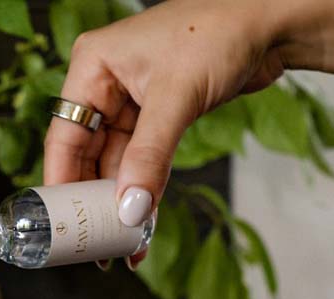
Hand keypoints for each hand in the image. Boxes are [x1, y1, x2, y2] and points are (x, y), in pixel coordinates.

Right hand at [43, 0, 288, 224]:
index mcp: (92, 67)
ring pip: (115, 164)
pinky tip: (144, 221)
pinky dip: (143, 190)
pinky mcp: (156, 117)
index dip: (62, 184)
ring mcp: (130, 102)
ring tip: (123, 240)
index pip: (64, 137)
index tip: (64, 224)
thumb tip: (131, 208)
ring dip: (121, 201)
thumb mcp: (176, 97)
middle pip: (86, 156)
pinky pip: (141, 162)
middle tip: (95, 241)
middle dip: (94, 200)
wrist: (271, 22)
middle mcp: (105, 85)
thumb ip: (150, 157)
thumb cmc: (221, 30)